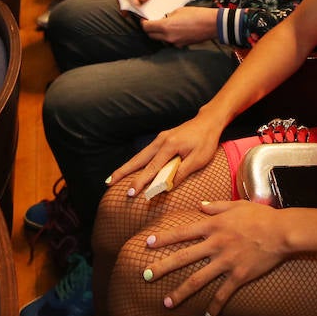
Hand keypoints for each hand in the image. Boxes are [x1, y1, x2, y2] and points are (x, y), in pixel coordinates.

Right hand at [108, 112, 225, 197]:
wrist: (208, 122)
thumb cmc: (206, 141)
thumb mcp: (199, 159)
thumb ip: (182, 172)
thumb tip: (166, 186)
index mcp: (170, 146)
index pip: (152, 168)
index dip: (140, 181)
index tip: (130, 193)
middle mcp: (160, 141)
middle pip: (138, 160)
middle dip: (122, 172)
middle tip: (108, 183)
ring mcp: (159, 139)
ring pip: (139, 156)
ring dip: (126, 167)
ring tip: (112, 179)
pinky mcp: (161, 140)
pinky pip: (145, 153)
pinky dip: (135, 162)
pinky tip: (129, 170)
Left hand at [141, 6, 217, 46]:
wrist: (212, 24)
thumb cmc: (198, 15)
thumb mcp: (179, 10)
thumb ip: (168, 15)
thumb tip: (163, 18)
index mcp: (166, 26)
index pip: (147, 28)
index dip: (143, 23)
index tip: (144, 20)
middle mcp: (168, 37)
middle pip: (151, 35)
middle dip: (149, 29)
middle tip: (151, 22)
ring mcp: (175, 42)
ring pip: (161, 39)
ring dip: (159, 33)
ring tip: (164, 25)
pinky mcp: (181, 45)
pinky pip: (170, 41)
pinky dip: (169, 36)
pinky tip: (175, 29)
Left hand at [144, 200, 289, 315]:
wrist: (281, 231)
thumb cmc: (260, 215)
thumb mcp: (237, 205)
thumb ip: (216, 206)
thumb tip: (200, 206)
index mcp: (213, 226)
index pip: (182, 232)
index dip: (164, 238)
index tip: (147, 243)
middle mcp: (215, 245)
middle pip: (183, 258)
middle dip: (162, 267)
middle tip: (144, 276)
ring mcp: (226, 262)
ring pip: (198, 279)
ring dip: (180, 292)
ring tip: (166, 303)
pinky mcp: (239, 275)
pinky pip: (223, 294)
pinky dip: (214, 306)